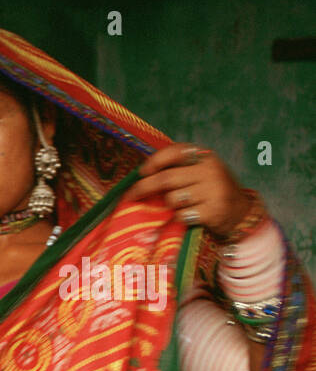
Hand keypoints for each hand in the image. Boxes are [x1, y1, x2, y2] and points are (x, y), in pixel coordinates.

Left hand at [128, 143, 250, 238]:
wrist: (241, 212)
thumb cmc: (211, 191)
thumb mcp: (200, 172)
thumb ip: (178, 169)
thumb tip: (141, 174)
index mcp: (205, 156)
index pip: (174, 151)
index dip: (154, 161)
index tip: (141, 172)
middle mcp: (210, 169)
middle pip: (166, 179)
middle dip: (143, 188)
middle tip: (130, 196)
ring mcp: (213, 190)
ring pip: (172, 199)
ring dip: (169, 206)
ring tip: (181, 205)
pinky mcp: (213, 210)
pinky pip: (181, 215)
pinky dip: (179, 218)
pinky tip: (191, 216)